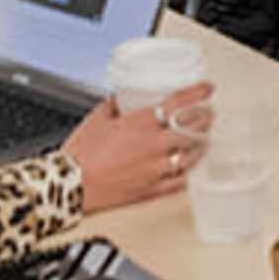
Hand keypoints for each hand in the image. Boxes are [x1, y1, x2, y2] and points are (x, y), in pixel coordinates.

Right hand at [63, 89, 209, 211]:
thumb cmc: (80, 154)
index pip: (179, 103)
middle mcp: (154, 145)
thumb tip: (120, 100)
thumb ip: (113, 106)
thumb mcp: (97, 118)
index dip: (198, 93)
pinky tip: (189, 167)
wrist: (70, 185)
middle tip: (208, 115)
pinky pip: (181, 181)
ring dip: (201, 146)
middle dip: (205, 119)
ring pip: (192, 155)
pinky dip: (188, 172)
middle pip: (193, 129)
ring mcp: (156, 169)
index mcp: (141, 123)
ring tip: (203, 140)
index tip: (207, 89)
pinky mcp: (153, 190)